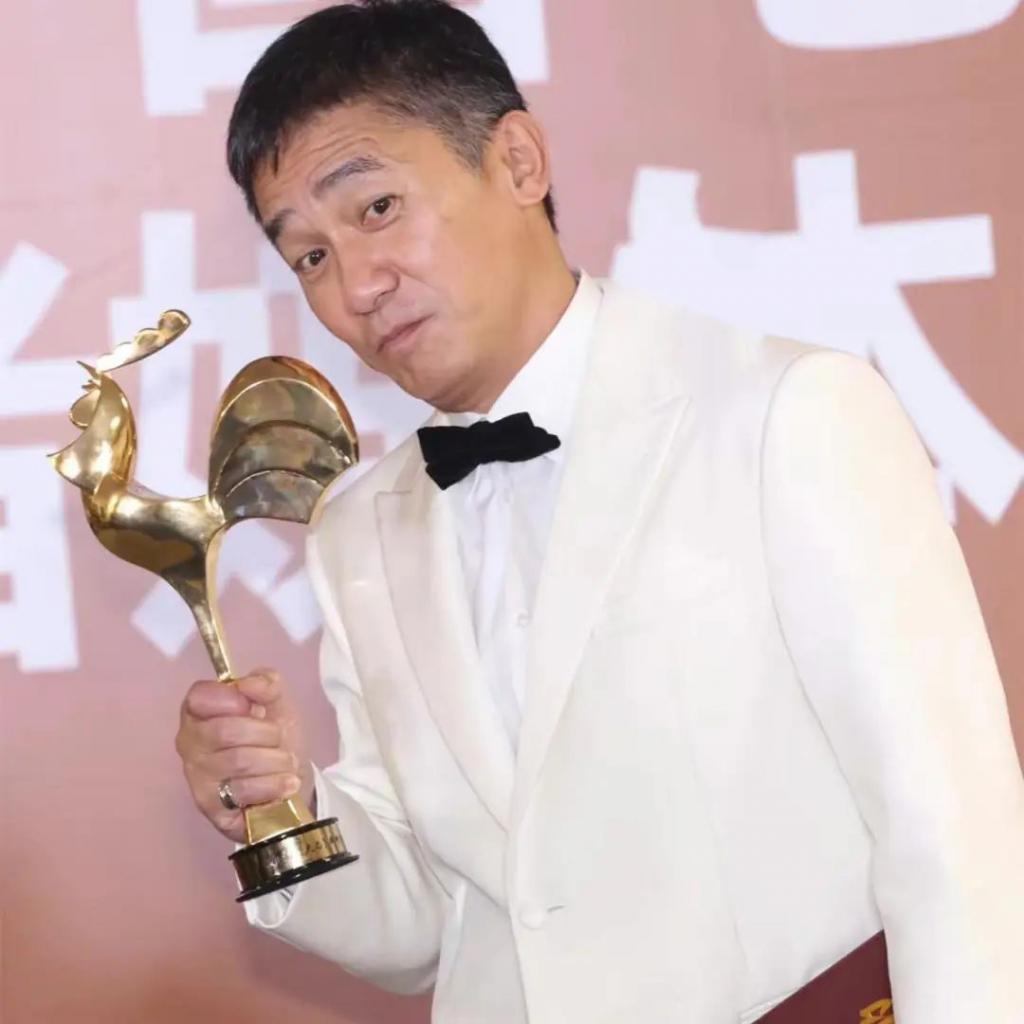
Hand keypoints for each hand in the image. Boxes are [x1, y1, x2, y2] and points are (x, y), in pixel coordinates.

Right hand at [175, 668, 313, 842]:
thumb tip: (247, 683)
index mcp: (201, 712)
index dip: (230, 699)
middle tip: (280, 739)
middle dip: (267, 733)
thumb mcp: (279, 705)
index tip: (252, 707)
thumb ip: (267, 684)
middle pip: (226, 730)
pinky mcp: (210, 805)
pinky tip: (286, 783)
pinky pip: (244, 790)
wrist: (290, 785)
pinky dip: (274, 784)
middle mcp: (190, 743)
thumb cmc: (276, 741)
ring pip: (239, 760)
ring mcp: (197, 776)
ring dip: (275, 760)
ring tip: (286, 763)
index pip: (199, 696)